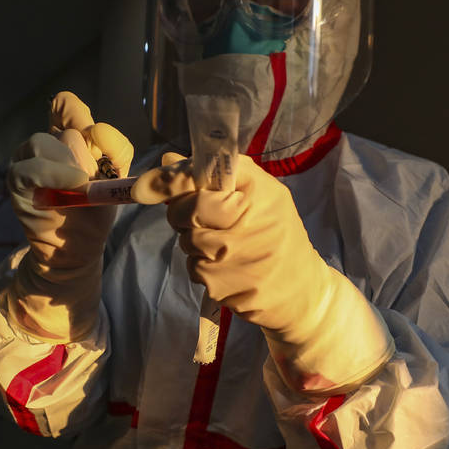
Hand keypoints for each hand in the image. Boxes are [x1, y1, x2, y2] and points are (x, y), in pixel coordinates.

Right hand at [6, 92, 133, 340]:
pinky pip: (31, 167)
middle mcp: (44, 144)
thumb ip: (114, 149)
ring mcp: (26, 160)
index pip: (65, 107)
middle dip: (85, 157)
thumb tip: (97, 128)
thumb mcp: (114, 177)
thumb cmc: (94, 209)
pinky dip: (55, 174)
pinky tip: (74, 185)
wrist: (77, 246)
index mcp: (66, 137)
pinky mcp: (16, 180)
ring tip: (81, 189)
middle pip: (67, 132)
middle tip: (92, 184)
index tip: (95, 137)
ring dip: (69, 165)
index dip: (77, 114)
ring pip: (45, 142)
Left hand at [134, 153, 392, 393]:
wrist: (302, 289)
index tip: (146, 185)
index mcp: (253, 193)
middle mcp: (239, 223)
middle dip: (182, 213)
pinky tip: (228, 267)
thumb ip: (216, 173)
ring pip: (185, 241)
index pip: (194, 181)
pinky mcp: (217, 286)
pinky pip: (193, 268)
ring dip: (195, 242)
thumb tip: (167, 159)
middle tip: (203, 218)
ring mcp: (227, 258)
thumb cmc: (279, 232)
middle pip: (182, 212)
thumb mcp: (262, 193)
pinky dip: (203, 266)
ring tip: (225, 245)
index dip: (169, 182)